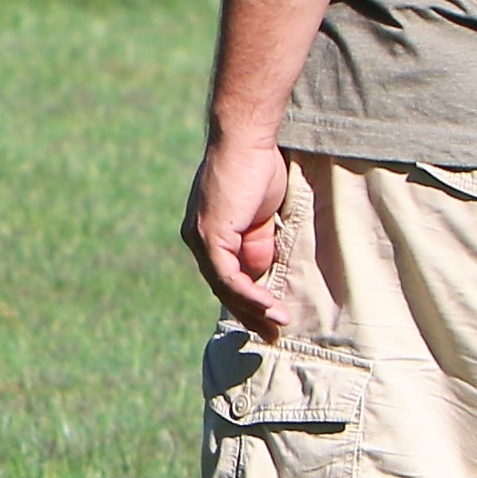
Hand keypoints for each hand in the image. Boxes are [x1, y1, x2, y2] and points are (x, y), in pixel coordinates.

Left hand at [182, 135, 295, 337]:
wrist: (246, 142)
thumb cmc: (257, 171)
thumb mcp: (261, 218)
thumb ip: (257, 245)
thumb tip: (262, 276)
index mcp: (208, 235)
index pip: (226, 279)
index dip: (249, 302)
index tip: (272, 320)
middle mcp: (197, 239)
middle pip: (223, 289)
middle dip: (250, 314)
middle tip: (274, 335)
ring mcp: (200, 238)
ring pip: (225, 287)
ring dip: (254, 309)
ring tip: (279, 324)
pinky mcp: (208, 236)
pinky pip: (227, 276)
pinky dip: (249, 294)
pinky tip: (270, 306)